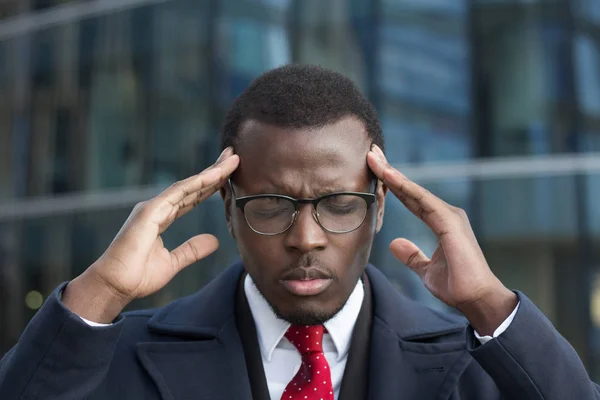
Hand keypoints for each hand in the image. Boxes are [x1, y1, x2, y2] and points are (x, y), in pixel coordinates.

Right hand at [62, 147, 239, 322]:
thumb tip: (214, 241)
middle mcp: (158, 208)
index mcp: (161, 217)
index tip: (229, 174)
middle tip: (234, 155)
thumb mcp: (173, 262)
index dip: (211, 185)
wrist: (114, 285)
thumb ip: (192, 250)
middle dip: (214, 171)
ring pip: (189, 185)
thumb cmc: (137, 276)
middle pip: (193, 186)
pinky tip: (215, 174)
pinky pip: (178, 192)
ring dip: (211, 172)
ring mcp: (153, 207)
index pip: (192, 197)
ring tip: (231, 158)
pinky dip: (198, 182)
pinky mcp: (149, 211)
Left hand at [367, 145, 516, 334]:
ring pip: (415, 191)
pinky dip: (405, 188)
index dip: (392, 184)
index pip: (410, 199)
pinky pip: (423, 201)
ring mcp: (449, 216)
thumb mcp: (425, 269)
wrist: (476, 299)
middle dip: (389, 171)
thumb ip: (412, 255)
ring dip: (393, 174)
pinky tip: (389, 176)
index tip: (375, 169)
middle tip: (371, 153)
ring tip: (374, 159)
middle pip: (411, 190)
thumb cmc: (456, 285)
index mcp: (440, 222)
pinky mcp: (450, 222)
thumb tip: (395, 244)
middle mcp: (445, 214)